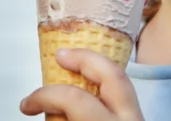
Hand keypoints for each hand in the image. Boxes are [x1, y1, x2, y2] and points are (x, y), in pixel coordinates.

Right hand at [20, 48, 144, 119]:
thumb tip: (45, 109)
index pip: (76, 99)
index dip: (46, 96)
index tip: (29, 103)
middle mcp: (130, 120)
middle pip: (111, 74)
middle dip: (83, 58)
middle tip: (59, 56)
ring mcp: (140, 120)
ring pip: (123, 81)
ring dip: (97, 67)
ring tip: (74, 63)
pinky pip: (126, 96)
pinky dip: (107, 86)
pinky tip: (93, 87)